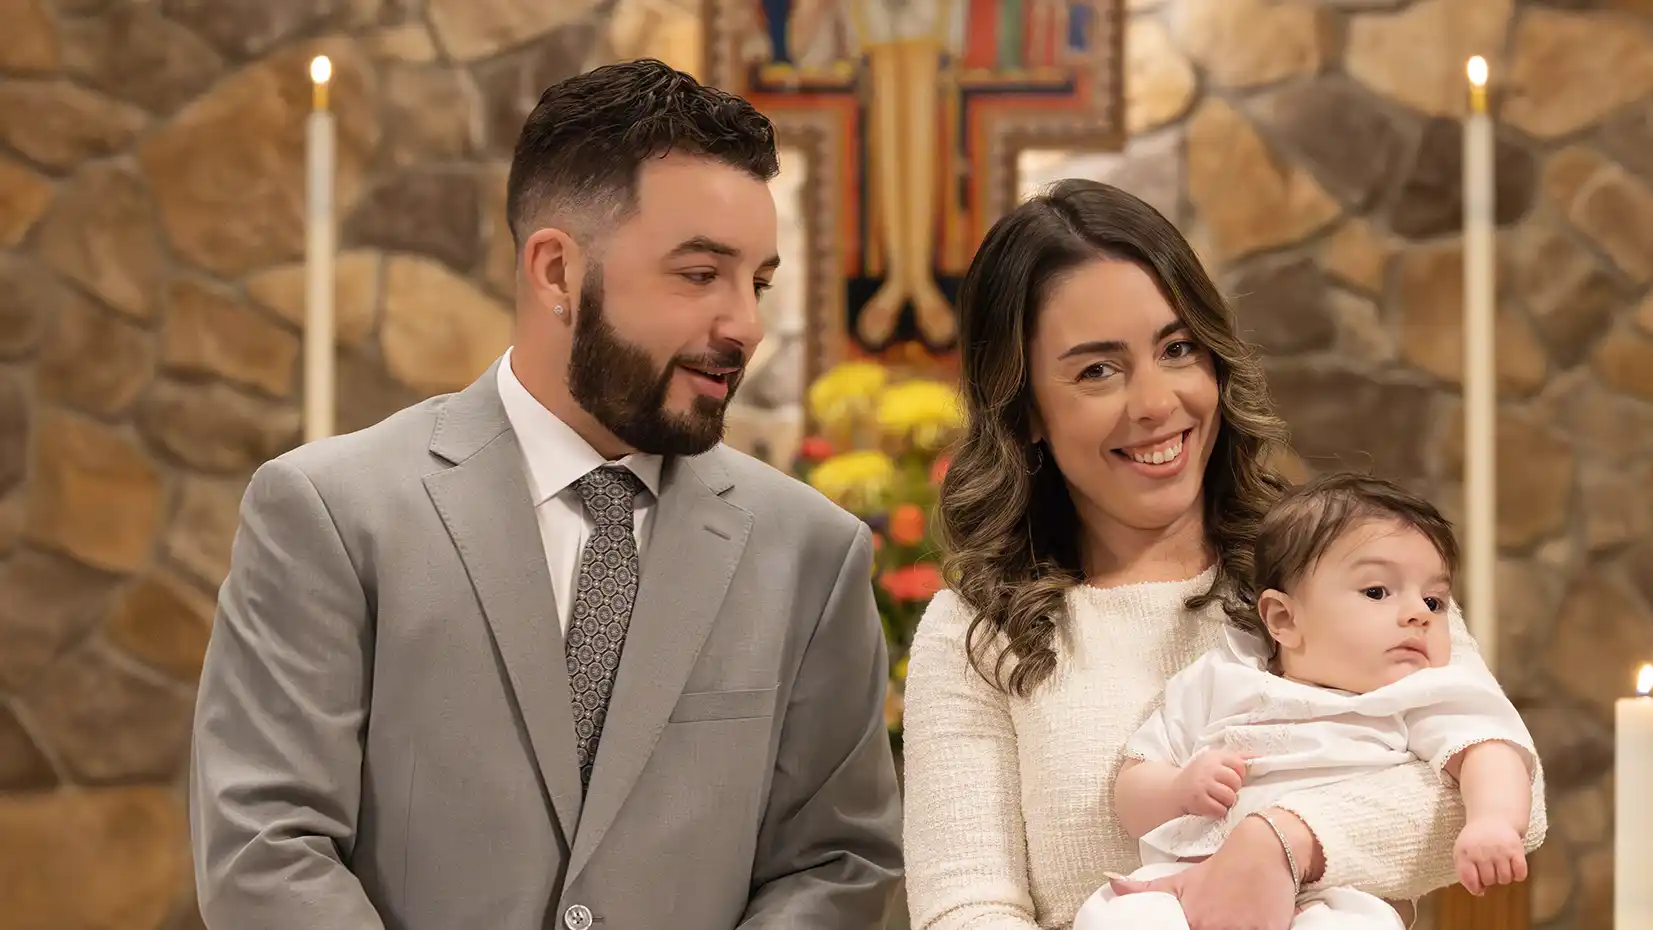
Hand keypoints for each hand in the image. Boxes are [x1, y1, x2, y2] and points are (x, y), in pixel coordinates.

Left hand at [1109, 817, 1296, 929]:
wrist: (1263, 848)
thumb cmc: (1221, 867)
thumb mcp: (1182, 879)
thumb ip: (1147, 888)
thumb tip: (1111, 882)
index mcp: (1192, 921)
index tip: (1198, 925)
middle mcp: (1215, 927)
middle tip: (1219, 921)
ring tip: (1236, 921)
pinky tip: (1257, 925)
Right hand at [1172, 750, 1249, 816]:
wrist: (1175, 791)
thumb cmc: (1201, 776)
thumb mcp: (1215, 761)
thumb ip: (1237, 758)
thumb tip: (1261, 757)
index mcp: (1214, 757)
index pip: (1239, 765)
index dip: (1239, 775)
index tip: (1230, 779)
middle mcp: (1208, 768)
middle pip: (1236, 781)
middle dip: (1233, 789)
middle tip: (1223, 790)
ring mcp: (1202, 784)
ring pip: (1230, 796)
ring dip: (1226, 801)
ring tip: (1218, 799)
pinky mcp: (1198, 800)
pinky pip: (1220, 809)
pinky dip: (1218, 811)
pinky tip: (1211, 806)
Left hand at [1453, 818, 1526, 894]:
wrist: (1493, 818)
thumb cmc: (1476, 840)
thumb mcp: (1461, 851)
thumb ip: (1464, 873)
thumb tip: (1479, 893)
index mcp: (1465, 852)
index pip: (1469, 879)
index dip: (1474, 887)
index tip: (1478, 885)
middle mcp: (1482, 851)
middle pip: (1489, 881)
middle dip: (1489, 879)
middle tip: (1489, 868)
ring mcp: (1500, 850)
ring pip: (1505, 880)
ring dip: (1503, 877)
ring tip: (1499, 865)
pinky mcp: (1516, 850)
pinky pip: (1520, 874)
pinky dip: (1518, 875)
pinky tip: (1512, 866)